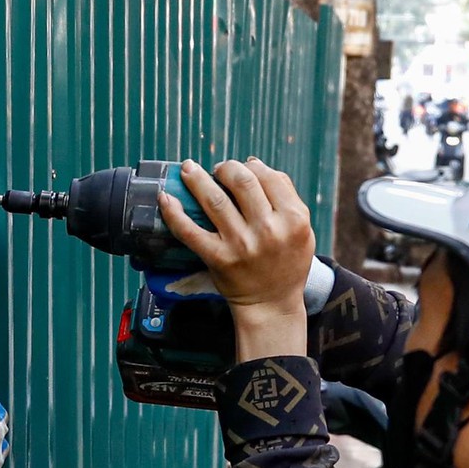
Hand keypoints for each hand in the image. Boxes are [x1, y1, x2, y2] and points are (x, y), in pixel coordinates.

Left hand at [158, 159, 312, 353]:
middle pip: (242, 181)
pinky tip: (165, 198)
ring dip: (197, 179)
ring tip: (188, 169)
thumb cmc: (286, 262)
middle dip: (225, 168)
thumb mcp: (303, 229)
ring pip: (214, 200)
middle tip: (217, 170)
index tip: (241, 167)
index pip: (268, 176)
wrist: (271, 304)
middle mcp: (268, 229)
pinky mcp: (218, 258)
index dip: (251, 166)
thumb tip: (252, 163)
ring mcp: (241, 244)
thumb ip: (285, 196)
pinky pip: (190, 231)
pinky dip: (174, 213)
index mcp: (294, 218)